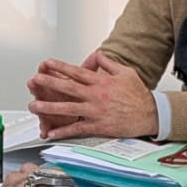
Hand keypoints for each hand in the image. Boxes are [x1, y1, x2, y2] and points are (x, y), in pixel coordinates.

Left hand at [27, 52, 156, 140]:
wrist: (151, 114)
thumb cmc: (139, 95)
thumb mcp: (126, 72)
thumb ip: (109, 63)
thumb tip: (97, 54)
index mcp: (102, 82)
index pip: (77, 72)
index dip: (60, 67)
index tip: (47, 64)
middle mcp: (97, 95)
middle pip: (69, 88)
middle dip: (49, 83)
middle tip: (35, 80)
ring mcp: (96, 111)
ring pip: (69, 108)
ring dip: (50, 108)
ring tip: (35, 106)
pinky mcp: (99, 126)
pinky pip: (78, 129)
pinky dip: (63, 131)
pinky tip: (51, 132)